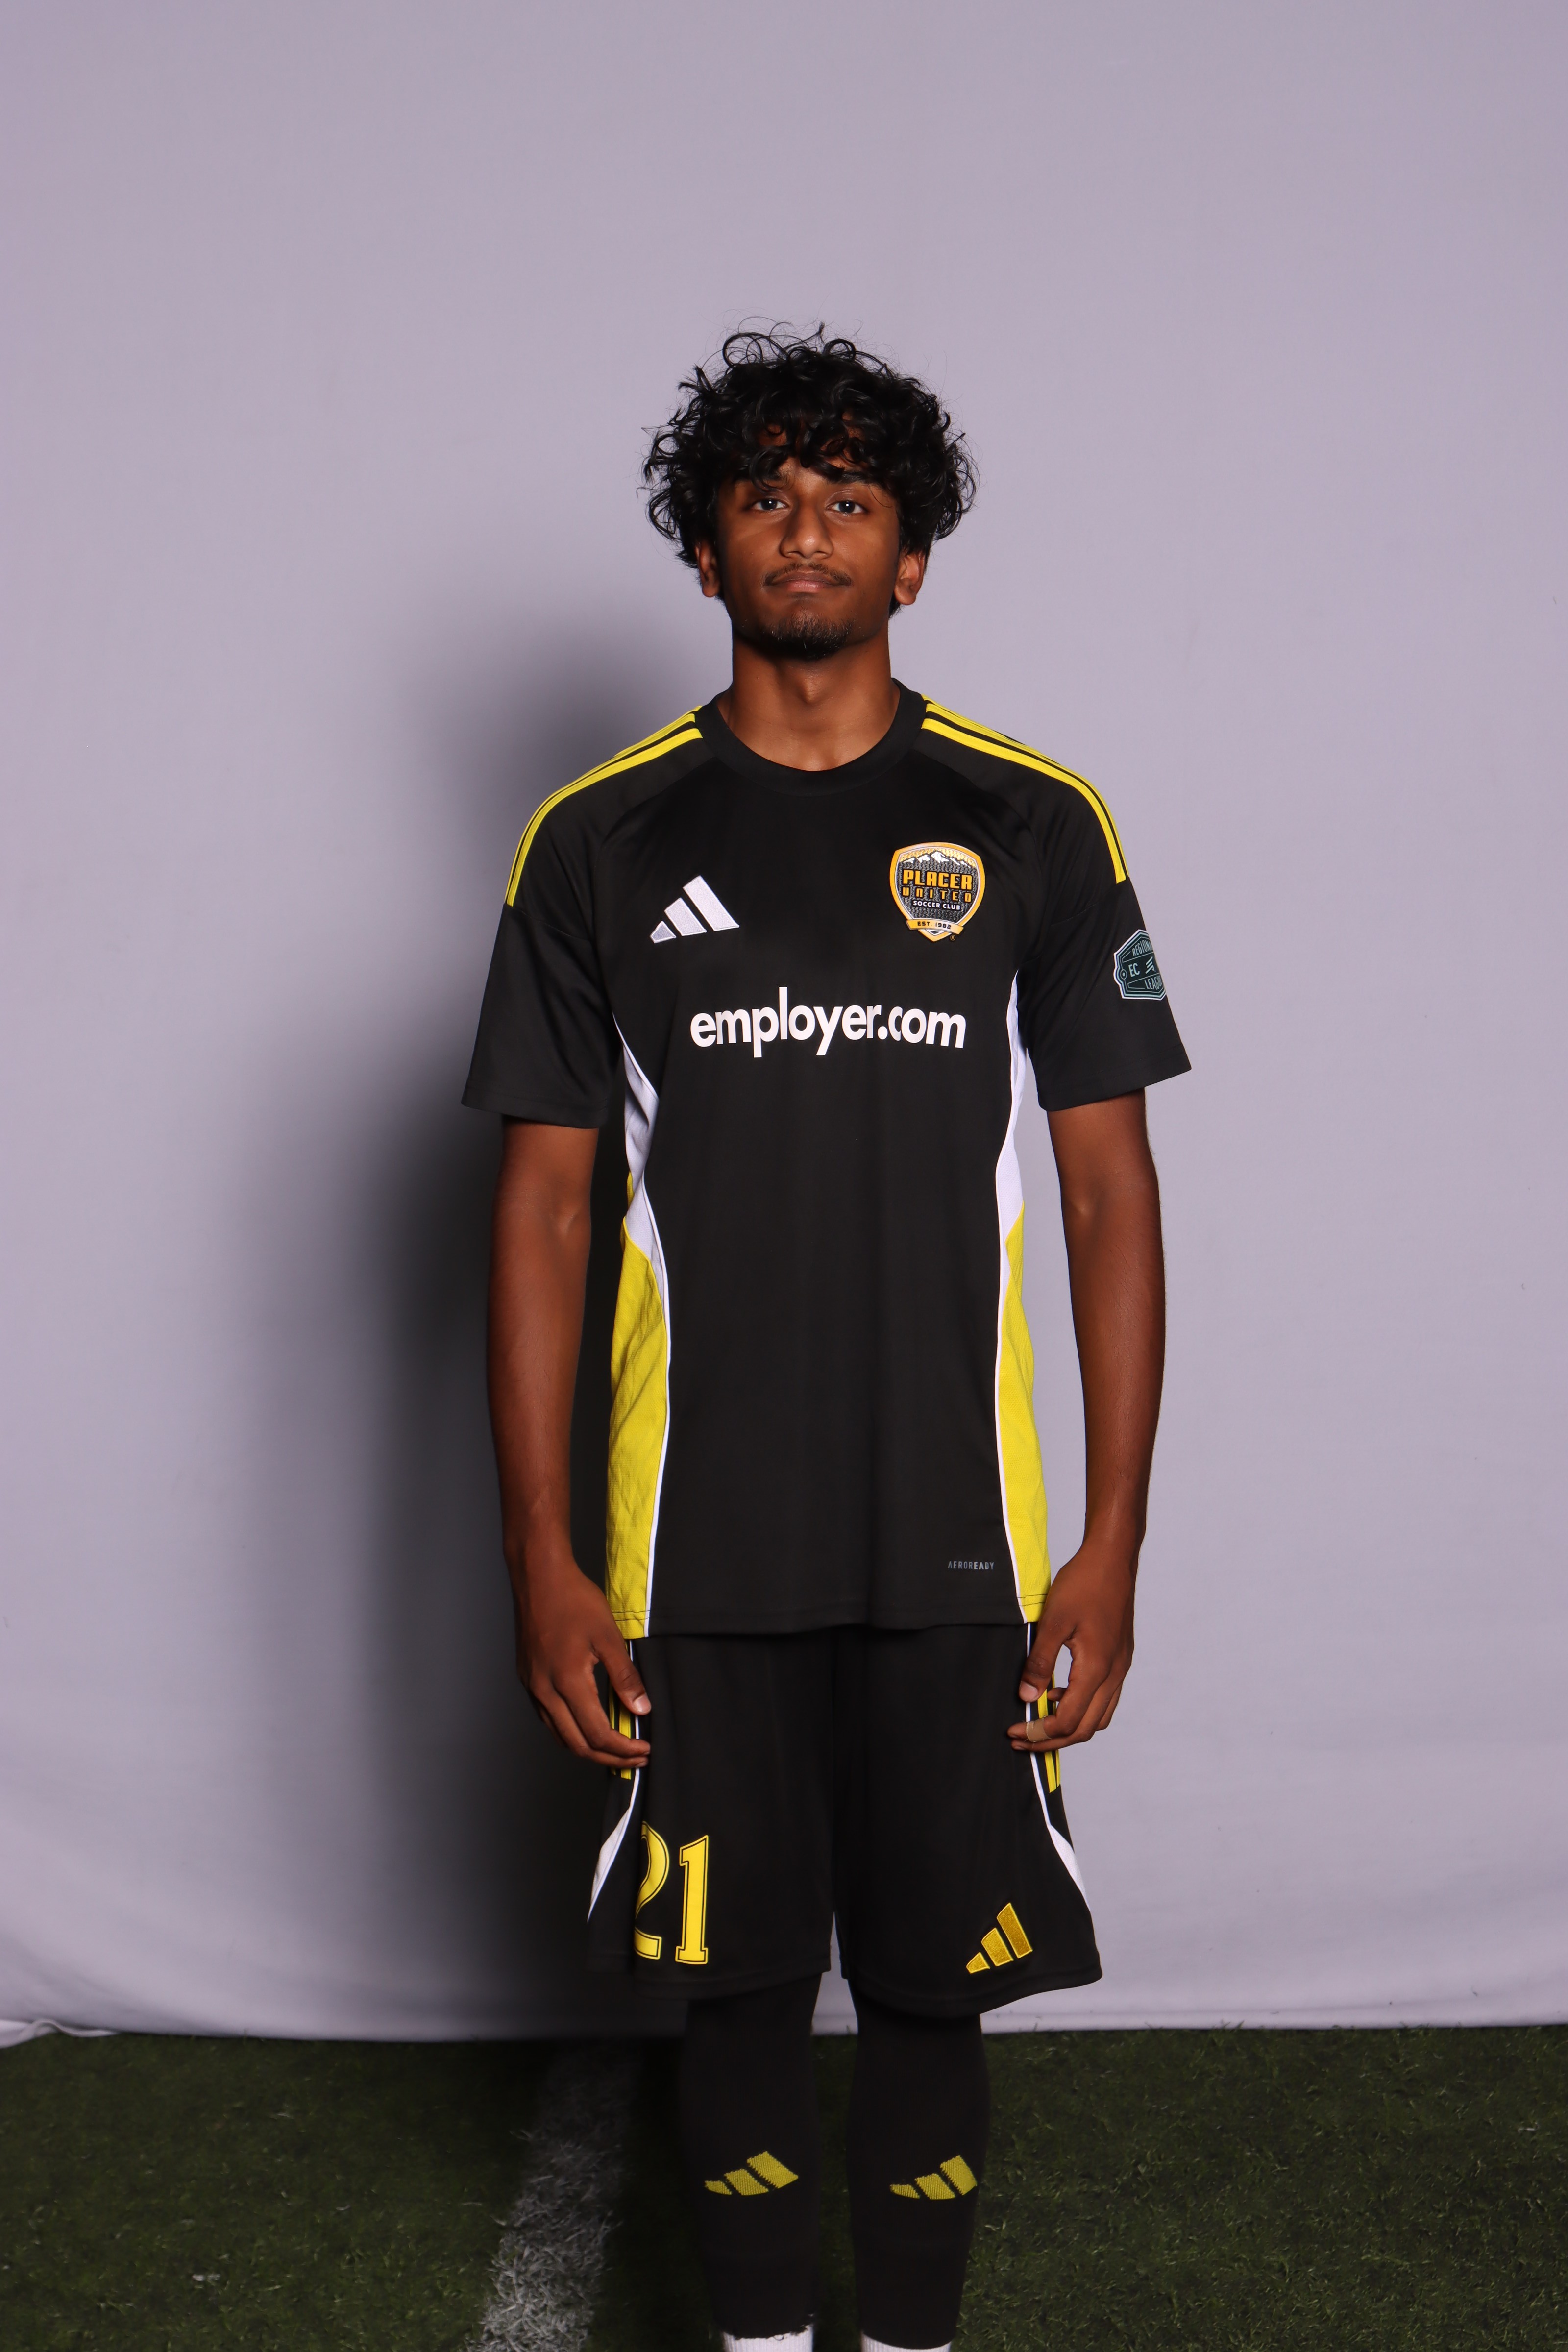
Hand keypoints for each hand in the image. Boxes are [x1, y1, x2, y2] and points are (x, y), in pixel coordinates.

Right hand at [513, 1555, 650, 1767]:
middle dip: (609, 1757)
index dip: (623, 1748)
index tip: (644, 1749)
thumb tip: (641, 1709)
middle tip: (635, 1758)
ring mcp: (532, 1686)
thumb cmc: (574, 1600)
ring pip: (559, 1735)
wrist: (538, 1577)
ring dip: (588, 1748)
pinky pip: (547, 1719)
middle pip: (577, 1744)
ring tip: (615, 1747)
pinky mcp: (527, 1679)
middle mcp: (544, 1691)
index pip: (597, 1734)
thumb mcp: (609, 1636)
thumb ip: (625, 1677)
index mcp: (567, 1682)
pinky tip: (587, 1724)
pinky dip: (569, 1731)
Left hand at [1007, 1534, 1135, 1754]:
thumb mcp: (1053, 1621)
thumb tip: (1026, 1696)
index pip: (1069, 1720)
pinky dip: (1082, 1706)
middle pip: (1086, 1728)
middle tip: (1023, 1739)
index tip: (1015, 1731)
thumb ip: (1039, 1662)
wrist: (1113, 1558)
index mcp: (1097, 1668)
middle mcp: (1114, 1674)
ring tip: (1038, 1720)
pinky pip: (1104, 1698)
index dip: (1041, 1732)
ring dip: (1070, 1726)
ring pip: (1099, 1716)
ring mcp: (1120, 1667)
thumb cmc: (1084, 1583)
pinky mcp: (1119, 1658)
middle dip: (1053, 1739)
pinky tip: (1058, 1692)